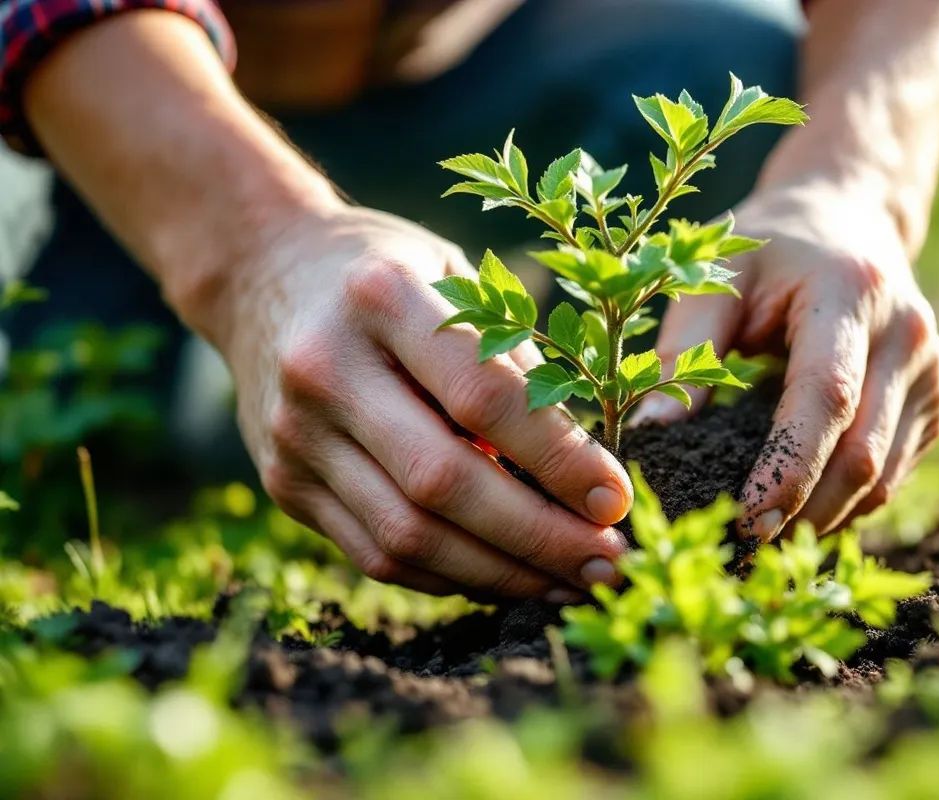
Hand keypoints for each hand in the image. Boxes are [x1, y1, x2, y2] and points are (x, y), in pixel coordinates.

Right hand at [209, 205, 630, 599]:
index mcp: (381, 298)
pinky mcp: (285, 486)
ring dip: (502, 574)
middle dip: (539, 537)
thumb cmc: (387, 274)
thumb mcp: (454, 277)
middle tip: (608, 562)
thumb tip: (585, 471)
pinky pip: (377, 555)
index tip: (616, 500)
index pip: (483, 397)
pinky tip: (508, 578)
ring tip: (570, 582)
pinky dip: (451, 577)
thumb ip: (510, 360)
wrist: (260, 273)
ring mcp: (295, 436)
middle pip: (443, 482)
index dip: (558, 459)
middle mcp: (325, 370)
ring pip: (408, 536)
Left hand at [635, 179, 938, 539]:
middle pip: (862, 452)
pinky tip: (797, 516)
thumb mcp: (717, 274)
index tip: (745, 520)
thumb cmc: (769, 249)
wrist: (848, 219)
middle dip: (803, 512)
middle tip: (741, 549)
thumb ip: (685, 349)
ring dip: (823, 520)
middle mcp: (908, 335)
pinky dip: (845, 506)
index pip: (827, 396)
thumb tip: (651, 432)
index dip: (789, 466)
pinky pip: (892, 476)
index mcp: (852, 293)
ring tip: (762, 544)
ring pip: (882, 478)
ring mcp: (932, 372)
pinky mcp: (936, 403)